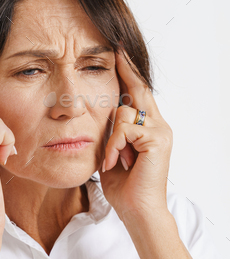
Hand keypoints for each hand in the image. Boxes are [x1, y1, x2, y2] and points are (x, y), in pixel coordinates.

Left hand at [99, 47, 172, 223]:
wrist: (137, 209)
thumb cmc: (123, 184)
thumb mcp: (111, 152)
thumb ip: (110, 132)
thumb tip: (99, 115)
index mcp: (146, 126)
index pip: (136, 93)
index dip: (127, 73)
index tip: (117, 54)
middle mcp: (157, 123)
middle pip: (138, 89)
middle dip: (126, 69)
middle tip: (116, 48)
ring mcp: (159, 130)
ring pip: (123, 111)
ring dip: (109, 138)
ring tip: (110, 161)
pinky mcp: (157, 139)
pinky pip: (124, 129)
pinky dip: (113, 146)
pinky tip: (113, 163)